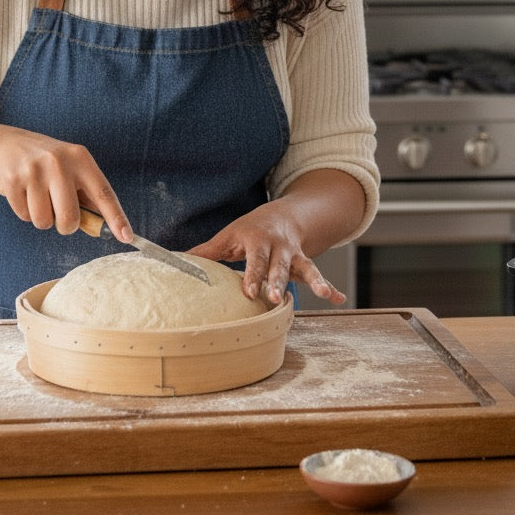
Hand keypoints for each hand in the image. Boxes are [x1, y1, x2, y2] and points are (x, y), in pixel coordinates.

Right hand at [0, 124, 131, 239]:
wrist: (7, 144)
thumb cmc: (47, 162)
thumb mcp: (72, 167)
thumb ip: (87, 194)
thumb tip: (102, 226)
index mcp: (80, 158)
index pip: (103, 193)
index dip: (116, 217)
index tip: (127, 236)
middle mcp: (58, 162)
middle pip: (70, 218)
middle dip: (66, 226)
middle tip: (59, 211)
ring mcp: (34, 171)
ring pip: (44, 221)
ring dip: (42, 218)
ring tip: (37, 196)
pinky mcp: (12, 181)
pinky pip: (24, 216)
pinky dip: (24, 212)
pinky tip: (23, 192)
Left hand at [188, 200, 346, 306]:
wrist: (282, 216)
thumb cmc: (248, 230)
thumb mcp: (228, 237)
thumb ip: (206, 252)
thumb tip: (176, 261)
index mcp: (256, 240)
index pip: (254, 259)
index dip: (252, 275)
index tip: (249, 292)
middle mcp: (278, 246)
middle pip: (279, 265)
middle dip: (279, 281)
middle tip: (277, 297)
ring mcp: (294, 255)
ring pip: (304, 268)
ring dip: (314, 281)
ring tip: (323, 294)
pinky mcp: (305, 262)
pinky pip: (317, 274)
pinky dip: (330, 287)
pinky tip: (338, 299)